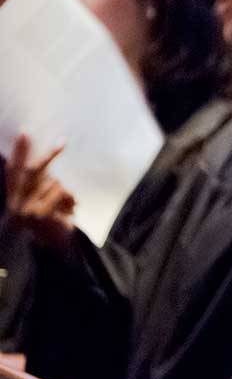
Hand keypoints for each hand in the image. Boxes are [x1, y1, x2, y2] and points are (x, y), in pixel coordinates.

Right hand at [5, 134, 74, 248]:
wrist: (46, 246)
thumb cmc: (44, 219)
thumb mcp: (38, 201)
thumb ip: (39, 183)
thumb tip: (51, 163)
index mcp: (14, 194)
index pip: (14, 169)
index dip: (19, 152)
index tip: (25, 132)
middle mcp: (16, 200)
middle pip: (32, 171)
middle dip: (48, 156)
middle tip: (63, 141)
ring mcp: (26, 208)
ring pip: (53, 183)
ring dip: (65, 190)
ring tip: (67, 205)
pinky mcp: (39, 214)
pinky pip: (60, 193)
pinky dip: (69, 198)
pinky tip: (70, 210)